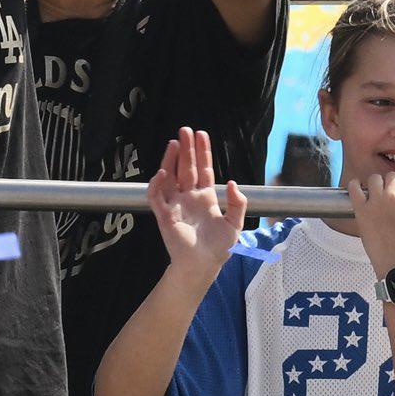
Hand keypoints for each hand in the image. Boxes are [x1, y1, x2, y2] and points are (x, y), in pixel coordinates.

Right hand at [148, 127, 247, 285]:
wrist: (204, 265)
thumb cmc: (219, 248)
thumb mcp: (236, 223)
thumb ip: (238, 203)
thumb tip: (232, 182)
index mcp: (205, 198)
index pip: (203, 169)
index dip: (202, 152)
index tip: (201, 134)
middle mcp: (189, 198)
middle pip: (186, 168)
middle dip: (186, 149)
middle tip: (185, 130)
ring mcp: (175, 205)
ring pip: (170, 177)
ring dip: (171, 160)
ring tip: (175, 143)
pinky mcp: (164, 216)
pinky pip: (156, 196)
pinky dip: (157, 184)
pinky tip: (163, 172)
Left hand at [345, 170, 394, 277]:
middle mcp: (392, 195)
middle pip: (392, 176)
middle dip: (394, 184)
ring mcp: (375, 201)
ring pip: (374, 179)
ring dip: (377, 184)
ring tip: (380, 196)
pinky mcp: (361, 210)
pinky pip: (353, 188)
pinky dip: (355, 185)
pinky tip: (359, 189)